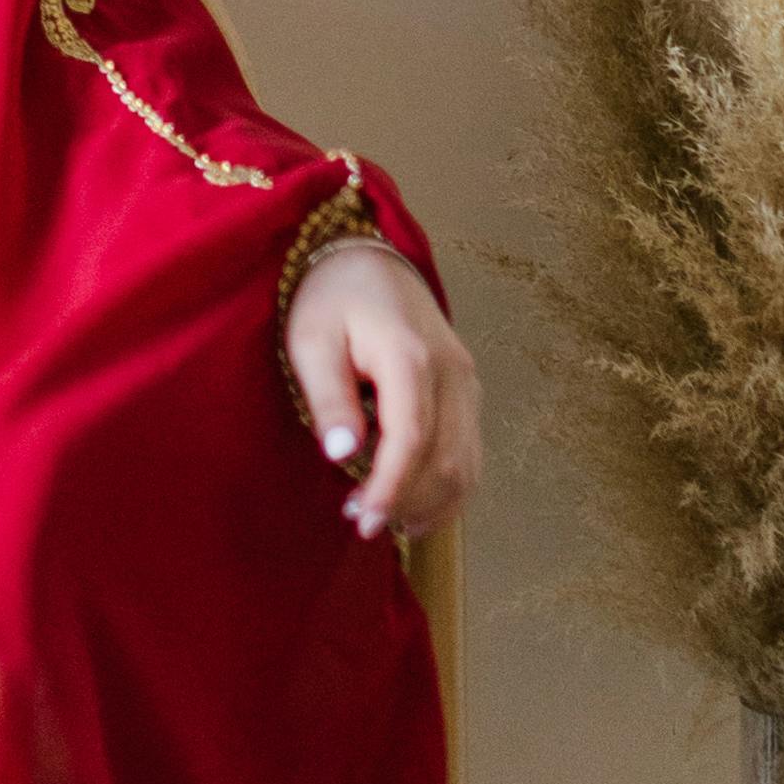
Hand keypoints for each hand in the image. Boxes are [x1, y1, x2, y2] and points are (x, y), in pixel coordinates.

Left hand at [285, 237, 481, 545]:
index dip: (390, 488)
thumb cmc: (331, 299)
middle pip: (447, 460)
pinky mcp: (469, 390)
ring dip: (432, 502)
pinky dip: (451, 488)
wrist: (369, 259)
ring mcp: (467, 381)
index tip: (363, 521)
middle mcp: (451, 371)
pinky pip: (473, 451)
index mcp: (409, 357)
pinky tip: (418, 508)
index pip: (410, 440)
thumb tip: (342, 454)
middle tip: (362, 524)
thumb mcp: (310, 340)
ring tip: (388, 521)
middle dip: (408, 502)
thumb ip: (329, 396)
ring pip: (468, 462)